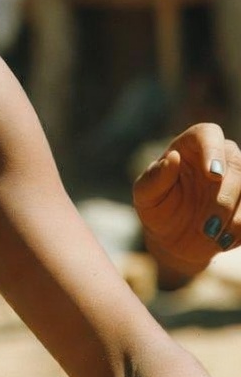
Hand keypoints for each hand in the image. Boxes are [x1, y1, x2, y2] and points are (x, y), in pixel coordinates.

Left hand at [133, 123, 240, 278]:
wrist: (174, 237)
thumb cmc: (158, 208)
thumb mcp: (146, 196)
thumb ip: (155, 178)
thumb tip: (172, 158)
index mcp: (192, 146)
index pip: (208, 134)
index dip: (214, 151)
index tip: (213, 174)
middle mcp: (220, 156)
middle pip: (236, 163)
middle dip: (225, 198)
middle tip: (208, 227)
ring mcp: (238, 178)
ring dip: (237, 217)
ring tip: (215, 238)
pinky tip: (224, 241)